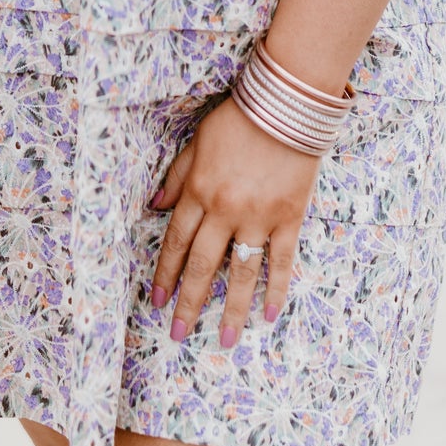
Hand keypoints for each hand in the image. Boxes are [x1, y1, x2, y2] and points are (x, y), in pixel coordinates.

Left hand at [149, 96, 318, 345]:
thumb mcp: (198, 143)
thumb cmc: (239, 120)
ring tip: (225, 340)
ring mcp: (259, 218)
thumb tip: (156, 206)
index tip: (158, 301)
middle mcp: (225, 211)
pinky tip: (269, 314)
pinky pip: (281, 261)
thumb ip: (178, 176)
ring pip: (240, 273)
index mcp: (199, 192)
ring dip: (230, 309)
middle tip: (179, 334)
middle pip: (201, 265)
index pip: (175, 242)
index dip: (164, 274)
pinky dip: (276, 289)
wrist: (286, 106)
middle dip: (188, 303)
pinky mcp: (289, 218)